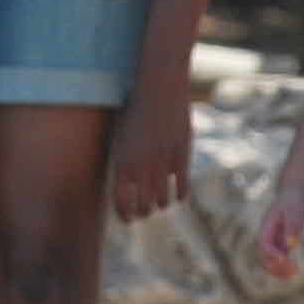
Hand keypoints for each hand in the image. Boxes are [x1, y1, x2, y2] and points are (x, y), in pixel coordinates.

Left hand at [110, 63, 195, 222]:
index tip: (129, 219)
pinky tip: (179, 196)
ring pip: (162, 200)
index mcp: (121, 162)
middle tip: (145, 211)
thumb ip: (124, 161)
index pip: (121, 202)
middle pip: (142, 206)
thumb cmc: (135, 107)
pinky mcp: (182, 155)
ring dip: (160, 204)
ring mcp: (163, 161)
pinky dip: (180, 195)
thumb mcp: (121, 134)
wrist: (159, 85)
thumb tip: (127, 185)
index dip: (125, 215)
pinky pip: (182, 187)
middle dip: (143, 212)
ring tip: (159, 203)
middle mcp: (141, 166)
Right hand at [254, 190, 303, 279]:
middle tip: (288, 272)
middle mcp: (267, 234)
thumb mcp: (295, 211)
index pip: (264, 244)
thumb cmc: (295, 200)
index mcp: (267, 225)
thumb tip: (291, 244)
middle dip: (273, 265)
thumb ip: (292, 226)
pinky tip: (294, 270)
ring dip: (279, 268)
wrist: (296, 192)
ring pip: (271, 258)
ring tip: (292, 274)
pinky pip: (280, 256)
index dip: (272, 254)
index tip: (284, 260)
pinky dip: (285, 264)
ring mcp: (274, 238)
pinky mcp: (282, 241)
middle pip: (264, 254)